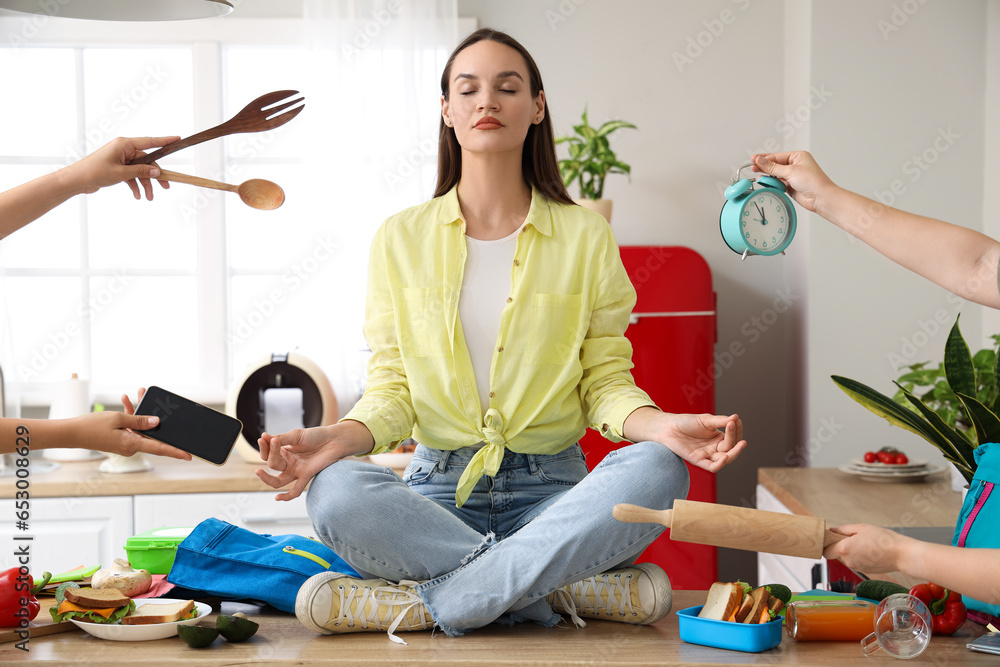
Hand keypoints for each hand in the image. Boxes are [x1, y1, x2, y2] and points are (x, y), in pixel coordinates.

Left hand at [63, 136, 179, 200]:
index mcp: (124, 144)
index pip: (150, 142)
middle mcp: (124, 149)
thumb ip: (140, 171)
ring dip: (145, 184)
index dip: (165, 141)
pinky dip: (135, 185)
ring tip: (149, 197)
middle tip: (165, 186)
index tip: (177, 139)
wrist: (77, 180)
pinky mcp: (118, 167)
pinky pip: (132, 175)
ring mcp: (121, 159)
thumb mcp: (121, 173)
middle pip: (147, 161)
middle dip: (154, 176)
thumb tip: (156, 171)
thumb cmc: (94, 171)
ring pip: (140, 171)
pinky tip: (137, 195)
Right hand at [64, 410, 191, 460]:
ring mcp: (126, 444)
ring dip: (140, 411)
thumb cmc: (92, 427)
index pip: (160, 448)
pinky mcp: (120, 440)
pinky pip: (131, 428)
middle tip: (162, 403)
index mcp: (133, 444)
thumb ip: (140, 420)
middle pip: (151, 433)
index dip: (176, 452)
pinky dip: (131, 416)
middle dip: (156, 417)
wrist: (72, 433)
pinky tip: (128, 401)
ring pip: (141, 427)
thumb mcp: (119, 419)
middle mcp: (131, 446)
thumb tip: (157, 422)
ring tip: (139, 393)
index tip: (189, 455)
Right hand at [255, 420, 374, 501]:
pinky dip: (287, 496)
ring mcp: (296, 470)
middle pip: (273, 465)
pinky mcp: (306, 476)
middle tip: (273, 442)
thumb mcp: (296, 435)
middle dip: (271, 454)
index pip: (267, 454)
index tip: (263, 438)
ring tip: (259, 471)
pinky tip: (277, 498)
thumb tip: (264, 437)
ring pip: (278, 481)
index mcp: (284, 451)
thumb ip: (282, 439)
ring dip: (267, 478)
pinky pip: (295, 490)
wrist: (334, 439)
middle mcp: (288, 463)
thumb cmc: (316, 436)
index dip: (264, 447)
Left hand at [625, 408, 746, 472]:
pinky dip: (720, 464)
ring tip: (739, 446)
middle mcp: (715, 448)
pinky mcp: (698, 460)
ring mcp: (707, 455)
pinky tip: (725, 457)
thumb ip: (720, 421)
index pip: (733, 437)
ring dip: (734, 454)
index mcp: (718, 437)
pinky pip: (712, 467)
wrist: (668, 427)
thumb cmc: (686, 422)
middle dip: (738, 445)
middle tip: (743, 441)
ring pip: (725, 459)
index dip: (736, 431)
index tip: (736, 421)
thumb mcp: (706, 420)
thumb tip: (736, 417)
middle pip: (731, 450)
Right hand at [750, 150, 836, 213]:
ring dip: (768, 176)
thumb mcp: (790, 171)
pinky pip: (777, 183)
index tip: (753, 159)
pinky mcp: (790, 186)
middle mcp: (795, 165)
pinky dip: (772, 183)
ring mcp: (793, 176)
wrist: (820, 198)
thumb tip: (760, 160)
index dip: (764, 158)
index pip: (777, 156)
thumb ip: (772, 167)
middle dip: (764, 166)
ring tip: (758, 176)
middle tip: (752, 167)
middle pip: (775, 164)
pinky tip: (765, 183)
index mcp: (798, 156)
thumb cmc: (813, 181)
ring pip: (775, 174)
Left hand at [823, 523, 909, 574]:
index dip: (827, 545)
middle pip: (838, 553)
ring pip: (848, 558)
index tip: (832, 538)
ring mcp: (857, 567)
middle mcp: (848, 561)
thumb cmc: (883, 539)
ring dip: (853, 551)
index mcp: (844, 549)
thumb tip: (832, 531)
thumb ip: (844, 530)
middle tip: (855, 537)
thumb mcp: (862, 528)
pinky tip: (872, 550)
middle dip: (842, 545)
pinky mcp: (865, 571)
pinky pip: (858, 562)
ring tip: (867, 543)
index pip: (826, 551)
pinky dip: (861, 556)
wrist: (901, 554)